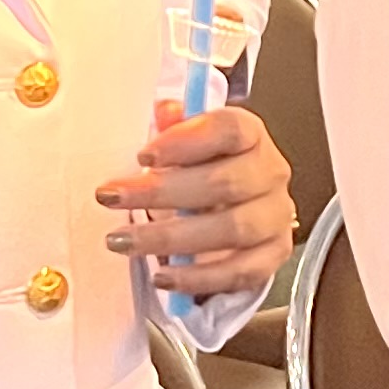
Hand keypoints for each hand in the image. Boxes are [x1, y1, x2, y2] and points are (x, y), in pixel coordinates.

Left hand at [99, 102, 295, 300]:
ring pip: (231, 229)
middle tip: (113, 198)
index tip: (143, 155)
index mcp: (250, 136)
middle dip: (162, 192)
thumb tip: (164, 111)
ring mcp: (275, 216)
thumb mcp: (185, 146)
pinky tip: (163, 276)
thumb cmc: (204, 172)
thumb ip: (176, 129)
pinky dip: (199, 277)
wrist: (232, 211)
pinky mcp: (273, 255)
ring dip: (171, 238)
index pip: (228, 129)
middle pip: (224, 182)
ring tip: (125, 242)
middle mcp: (270, 173)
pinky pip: (240, 272)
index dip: (186, 141)